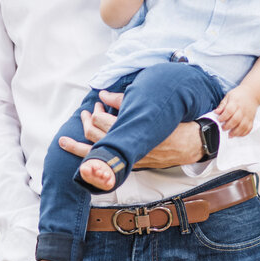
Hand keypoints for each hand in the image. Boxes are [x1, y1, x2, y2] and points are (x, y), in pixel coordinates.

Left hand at [56, 90, 202, 166]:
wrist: (192, 144)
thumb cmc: (174, 123)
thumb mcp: (151, 108)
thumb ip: (125, 102)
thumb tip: (103, 95)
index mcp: (132, 132)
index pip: (103, 122)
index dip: (97, 111)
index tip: (99, 103)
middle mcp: (128, 148)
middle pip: (96, 137)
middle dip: (87, 122)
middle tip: (87, 112)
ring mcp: (128, 160)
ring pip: (95, 155)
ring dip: (78, 146)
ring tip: (67, 138)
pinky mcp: (131, 166)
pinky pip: (105, 165)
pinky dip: (89, 159)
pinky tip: (78, 154)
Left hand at [215, 86, 257, 137]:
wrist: (252, 94)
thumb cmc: (239, 95)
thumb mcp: (228, 97)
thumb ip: (222, 105)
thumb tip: (216, 112)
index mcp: (235, 102)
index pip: (229, 110)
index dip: (223, 116)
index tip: (219, 120)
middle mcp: (242, 109)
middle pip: (236, 119)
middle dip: (228, 126)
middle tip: (223, 128)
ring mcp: (248, 115)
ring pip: (243, 126)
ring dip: (236, 132)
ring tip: (230, 134)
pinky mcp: (251, 119)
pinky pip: (249, 128)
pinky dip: (243, 133)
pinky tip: (238, 134)